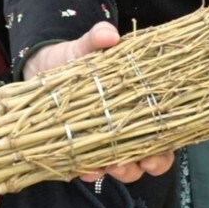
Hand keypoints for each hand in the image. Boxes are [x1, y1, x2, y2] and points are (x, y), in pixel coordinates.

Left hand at [21, 22, 174, 183]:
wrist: (44, 66)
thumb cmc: (78, 57)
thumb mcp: (88, 46)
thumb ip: (98, 38)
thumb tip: (109, 35)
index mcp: (139, 106)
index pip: (163, 135)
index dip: (164, 150)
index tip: (156, 154)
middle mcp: (126, 129)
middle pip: (146, 159)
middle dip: (144, 167)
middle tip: (136, 165)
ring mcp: (104, 142)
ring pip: (120, 168)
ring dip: (118, 172)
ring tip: (105, 167)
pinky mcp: (79, 149)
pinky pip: (88, 167)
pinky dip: (87, 171)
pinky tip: (81, 170)